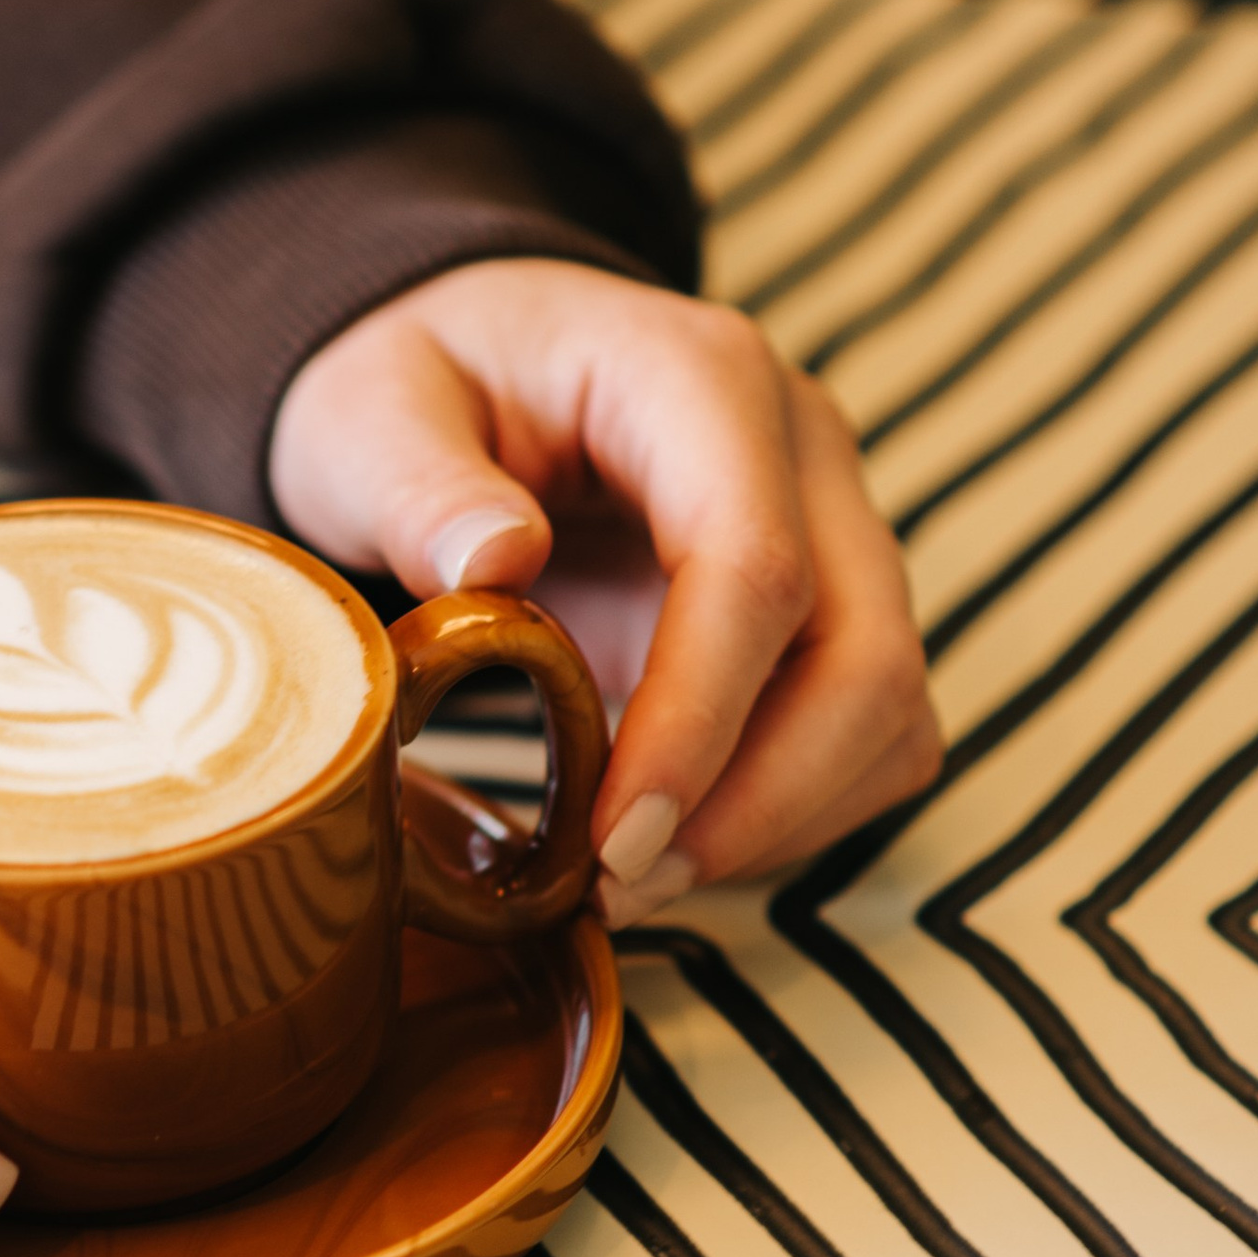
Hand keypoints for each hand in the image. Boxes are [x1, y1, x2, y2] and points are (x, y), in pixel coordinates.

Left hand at [267, 259, 940, 918]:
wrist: (466, 371)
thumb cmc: (421, 385)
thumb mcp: (371, 411)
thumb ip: (417, 484)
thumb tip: (495, 562)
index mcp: (700, 380)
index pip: (756, 569)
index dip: (701, 722)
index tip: (616, 837)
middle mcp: (800, 450)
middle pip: (863, 654)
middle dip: (760, 801)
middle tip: (624, 884)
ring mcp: (830, 528)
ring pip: (886, 707)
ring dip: (781, 819)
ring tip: (635, 877)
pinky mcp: (826, 605)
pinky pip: (867, 732)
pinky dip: (793, 810)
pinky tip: (678, 836)